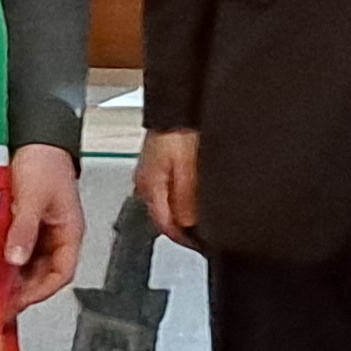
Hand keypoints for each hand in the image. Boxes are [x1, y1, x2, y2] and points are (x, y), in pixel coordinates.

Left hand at [0, 143, 85, 312]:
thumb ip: (25, 229)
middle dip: (20, 289)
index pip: (61, 273)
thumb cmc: (44, 162)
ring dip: (8, 275)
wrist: (32, 135)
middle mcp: (55, 236)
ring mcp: (38, 231)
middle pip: (41, 274)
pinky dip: (0, 259)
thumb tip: (15, 259)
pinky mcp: (21, 224)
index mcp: (69, 232)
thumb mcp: (34, 198)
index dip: (41, 291)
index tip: (17, 300)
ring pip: (25, 264)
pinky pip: (13, 249)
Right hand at [134, 127, 198, 247]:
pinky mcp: (156, 164)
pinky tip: (193, 196)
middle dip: (184, 228)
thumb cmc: (179, 131)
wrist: (176, 105)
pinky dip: (180, 197)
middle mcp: (145, 182)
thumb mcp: (187, 167)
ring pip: (166, 204)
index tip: (200, 245)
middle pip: (164, 217)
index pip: (165, 225)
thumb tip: (190, 223)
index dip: (184, 239)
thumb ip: (187, 197)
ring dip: (182, 213)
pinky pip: (168, 190)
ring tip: (202, 219)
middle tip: (204, 236)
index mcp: (150, 186)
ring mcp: (149, 173)